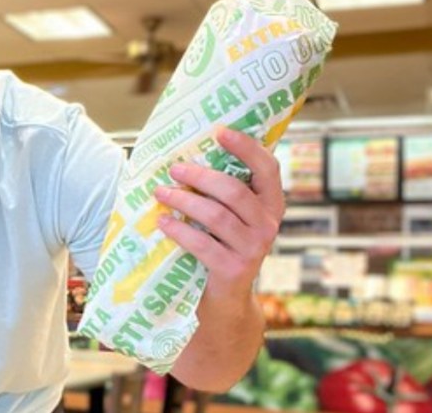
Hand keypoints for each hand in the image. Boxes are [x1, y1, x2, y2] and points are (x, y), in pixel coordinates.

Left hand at [154, 127, 284, 299]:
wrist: (225, 299)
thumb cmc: (221, 246)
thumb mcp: (230, 217)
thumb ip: (222, 191)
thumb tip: (187, 153)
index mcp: (271, 204)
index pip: (268, 168)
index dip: (246, 148)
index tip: (219, 132)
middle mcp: (268, 225)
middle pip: (234, 190)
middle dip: (200, 176)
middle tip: (174, 168)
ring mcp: (254, 249)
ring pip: (216, 215)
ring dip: (183, 200)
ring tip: (160, 193)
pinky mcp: (234, 269)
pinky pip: (202, 243)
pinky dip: (178, 230)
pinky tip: (162, 221)